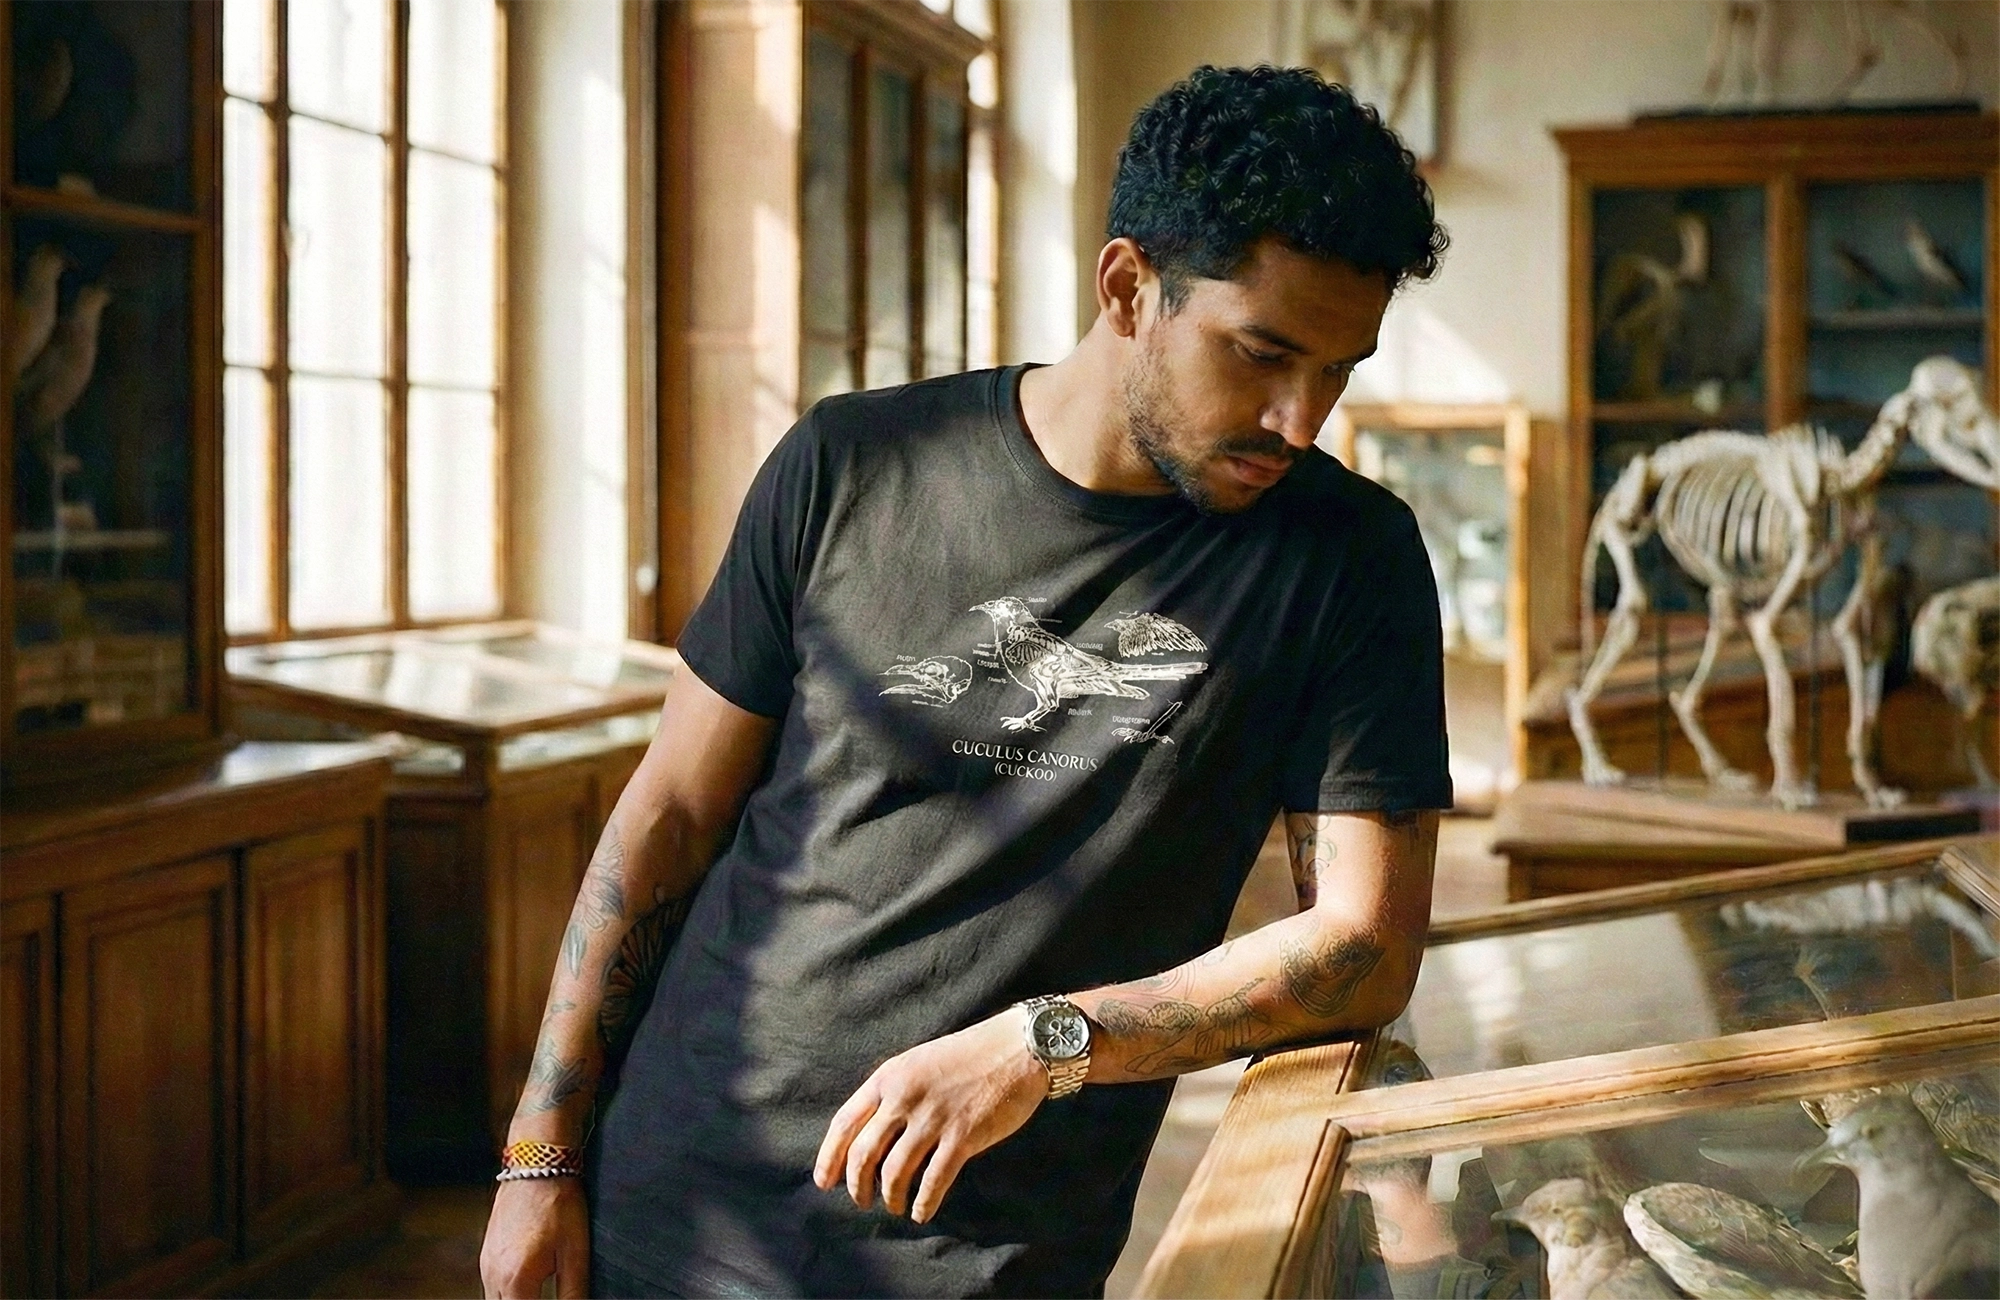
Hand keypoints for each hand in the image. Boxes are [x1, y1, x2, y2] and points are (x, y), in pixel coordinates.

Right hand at [480, 1176, 588, 1299]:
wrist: (538, 1166)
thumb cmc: (558, 1204)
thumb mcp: (575, 1252)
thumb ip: (573, 1291)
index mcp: (516, 1278)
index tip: (552, 1297)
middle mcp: (494, 1273)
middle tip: (545, 1293)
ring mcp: (486, 1263)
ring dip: (515, 1299)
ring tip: (538, 1290)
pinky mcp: (485, 1252)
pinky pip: (490, 1285)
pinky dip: (507, 1291)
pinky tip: (526, 1283)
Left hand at [814, 1009, 1050, 1223]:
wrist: (1017, 1048)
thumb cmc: (967, 1056)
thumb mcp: (917, 1063)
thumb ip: (892, 1093)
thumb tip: (870, 1134)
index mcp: (889, 1077)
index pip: (845, 1123)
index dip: (829, 1157)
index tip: (824, 1181)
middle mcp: (905, 1098)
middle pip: (864, 1153)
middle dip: (857, 1185)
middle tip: (862, 1200)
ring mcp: (934, 1118)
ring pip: (895, 1172)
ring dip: (890, 1197)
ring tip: (894, 1206)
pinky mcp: (963, 1136)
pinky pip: (934, 1181)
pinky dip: (923, 1203)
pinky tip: (921, 1212)